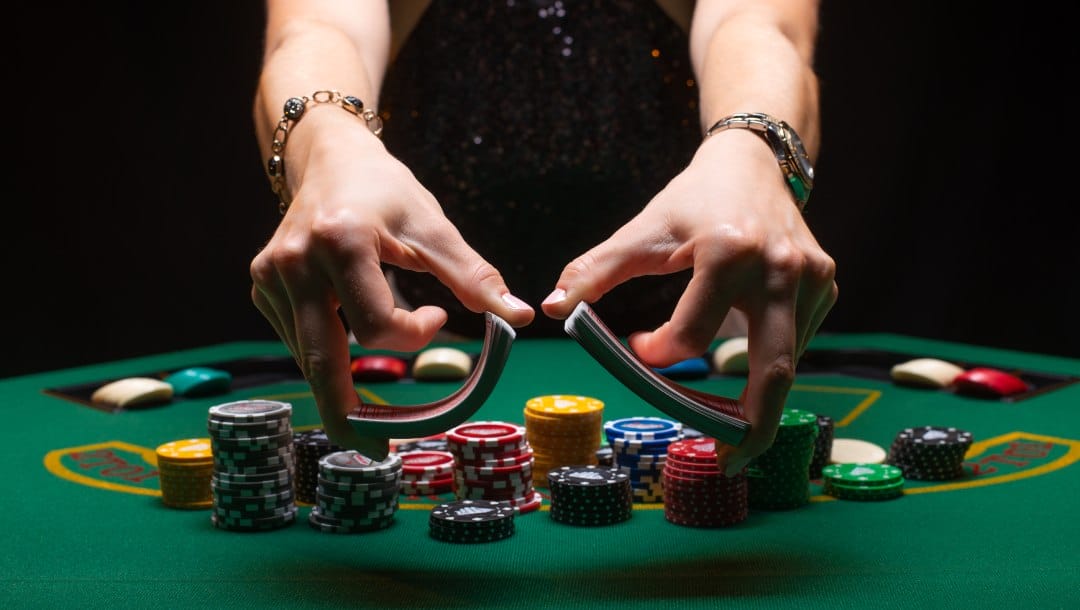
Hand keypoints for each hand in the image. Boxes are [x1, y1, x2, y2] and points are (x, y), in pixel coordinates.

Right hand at [250, 111, 533, 454]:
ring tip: (366, 396)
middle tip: (372, 449)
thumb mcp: (433, 225)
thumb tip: (519, 316)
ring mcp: (270, 278)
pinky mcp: (261, 286)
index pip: (376, 326)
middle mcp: (293, 264)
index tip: (437, 315)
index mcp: (339, 243)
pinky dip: (325, 351)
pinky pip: (297, 337)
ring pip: (309, 353)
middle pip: (322, 358)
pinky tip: (342, 330)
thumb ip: (473, 275)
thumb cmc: (387, 190)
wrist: (329, 158)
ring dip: (341, 376)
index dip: (414, 335)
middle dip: (345, 410)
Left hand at [542, 129, 836, 472]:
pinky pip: (798, 341)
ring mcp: (812, 280)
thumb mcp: (642, 230)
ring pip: (786, 361)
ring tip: (733, 424)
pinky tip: (749, 360)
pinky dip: (772, 362)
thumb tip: (554, 308)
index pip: (692, 335)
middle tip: (729, 462)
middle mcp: (781, 269)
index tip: (642, 347)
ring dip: (758, 395)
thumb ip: (596, 270)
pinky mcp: (826, 286)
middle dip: (752, 427)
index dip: (660, 352)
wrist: (753, 163)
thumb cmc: (691, 201)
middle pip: (772, 371)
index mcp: (730, 253)